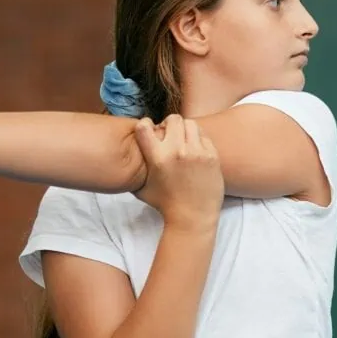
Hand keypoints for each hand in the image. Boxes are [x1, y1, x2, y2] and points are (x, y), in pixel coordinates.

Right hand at [132, 114, 223, 229]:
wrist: (193, 218)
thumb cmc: (165, 205)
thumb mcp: (141, 189)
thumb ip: (134, 171)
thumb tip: (125, 158)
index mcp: (157, 158)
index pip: (144, 126)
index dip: (145, 124)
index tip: (149, 130)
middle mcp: (177, 151)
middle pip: (173, 119)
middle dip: (169, 124)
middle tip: (170, 134)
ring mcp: (197, 152)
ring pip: (191, 124)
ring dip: (185, 130)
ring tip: (184, 141)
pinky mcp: (212, 156)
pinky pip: (204, 136)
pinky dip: (198, 140)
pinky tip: (195, 151)